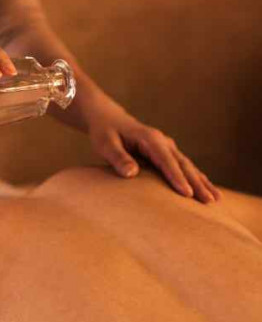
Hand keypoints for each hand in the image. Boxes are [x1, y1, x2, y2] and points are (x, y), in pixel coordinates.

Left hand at [87, 107, 219, 202]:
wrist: (108, 119)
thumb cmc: (105, 132)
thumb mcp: (106, 144)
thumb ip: (118, 158)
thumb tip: (131, 173)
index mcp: (149, 139)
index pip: (166, 160)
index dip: (177, 177)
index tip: (187, 194)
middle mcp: (163, 142)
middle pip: (183, 164)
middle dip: (197, 183)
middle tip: (208, 201)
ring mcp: (167, 147)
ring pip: (188, 166)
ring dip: (202, 182)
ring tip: (216, 199)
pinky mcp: (167, 153)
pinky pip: (184, 167)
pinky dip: (197, 178)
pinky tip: (208, 190)